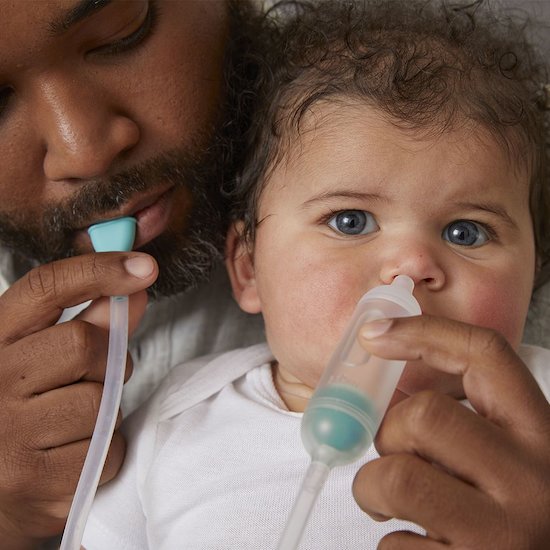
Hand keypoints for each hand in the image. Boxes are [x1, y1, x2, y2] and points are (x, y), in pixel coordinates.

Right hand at [0, 252, 157, 548]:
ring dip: (106, 411)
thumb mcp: (38, 360)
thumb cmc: (20, 414)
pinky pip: (108, 451)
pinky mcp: (34, 484)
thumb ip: (87, 323)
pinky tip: (75, 456)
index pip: (45, 288)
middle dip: (108, 359)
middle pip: (85, 344)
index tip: (145, 267)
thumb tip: (136, 289)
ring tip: (74, 424)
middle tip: (94, 378)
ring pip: (101, 402)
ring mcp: (7, 438)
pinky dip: (107, 452)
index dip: (98, 269)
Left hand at [352, 315, 549, 548]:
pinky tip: (419, 546)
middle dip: (389, 433)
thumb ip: (461, 424)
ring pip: (395, 476)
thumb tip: (381, 388)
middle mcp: (534, 479)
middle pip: (424, 415)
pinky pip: (392, 544)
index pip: (485, 355)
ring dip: (372, 487)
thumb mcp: (505, 459)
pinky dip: (389, 541)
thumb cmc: (508, 517)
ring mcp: (506, 534)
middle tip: (395, 454)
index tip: (372, 335)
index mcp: (541, 435)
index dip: (422, 332)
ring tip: (388, 502)